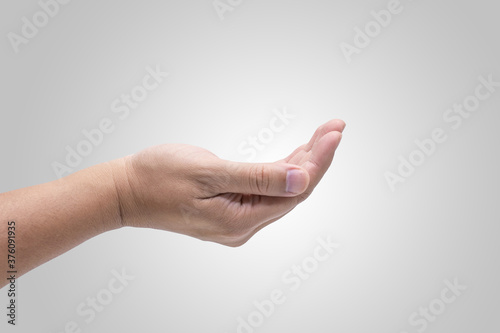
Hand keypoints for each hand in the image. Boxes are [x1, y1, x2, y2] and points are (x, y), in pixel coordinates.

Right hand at [113, 119, 345, 245]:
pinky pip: (265, 193)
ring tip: (322, 135)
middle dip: (315, 159)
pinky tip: (295, 157)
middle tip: (334, 126)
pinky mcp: (230, 212)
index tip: (334, 133)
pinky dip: (282, 172)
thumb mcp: (209, 173)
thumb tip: (302, 179)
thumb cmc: (159, 177)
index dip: (317, 162)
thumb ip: (257, 178)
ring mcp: (237, 222)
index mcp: (240, 221)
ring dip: (302, 164)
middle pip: (292, 192)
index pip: (293, 191)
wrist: (125, 192)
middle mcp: (243, 227)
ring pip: (281, 192)